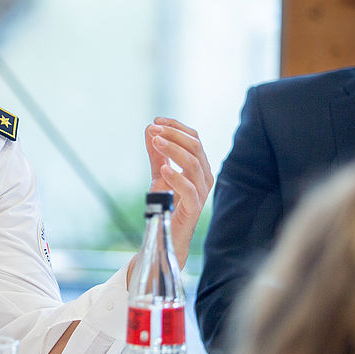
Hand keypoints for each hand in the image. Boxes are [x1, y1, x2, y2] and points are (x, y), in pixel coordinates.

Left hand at [144, 117, 213, 267]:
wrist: (166, 232)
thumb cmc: (167, 203)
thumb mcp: (159, 173)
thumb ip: (156, 153)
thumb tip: (150, 128)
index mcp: (199, 165)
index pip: (194, 138)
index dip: (176, 127)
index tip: (156, 120)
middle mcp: (204, 176)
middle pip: (195, 147)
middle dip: (173, 135)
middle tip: (154, 130)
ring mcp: (202, 192)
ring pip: (194, 164)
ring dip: (173, 150)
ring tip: (156, 143)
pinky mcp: (194, 208)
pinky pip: (190, 190)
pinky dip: (177, 178)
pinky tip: (164, 170)